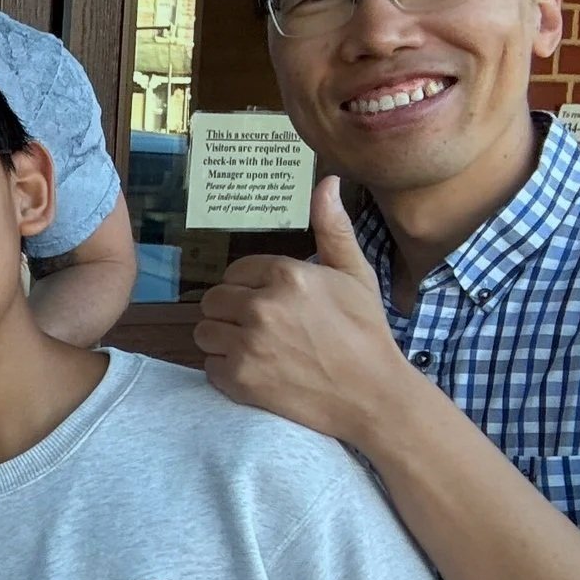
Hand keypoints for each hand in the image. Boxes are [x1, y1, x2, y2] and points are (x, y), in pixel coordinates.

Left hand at [194, 176, 409, 448]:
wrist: (374, 397)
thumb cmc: (367, 333)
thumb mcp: (355, 275)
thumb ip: (332, 228)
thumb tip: (326, 182)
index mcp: (287, 275)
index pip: (235, 272)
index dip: (250, 288)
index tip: (272, 305)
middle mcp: (262, 306)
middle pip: (213, 300)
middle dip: (232, 313)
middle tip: (261, 329)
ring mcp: (248, 344)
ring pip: (205, 332)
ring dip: (224, 341)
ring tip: (257, 350)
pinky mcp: (239, 379)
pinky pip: (209, 366)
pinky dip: (226, 372)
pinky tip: (257, 373)